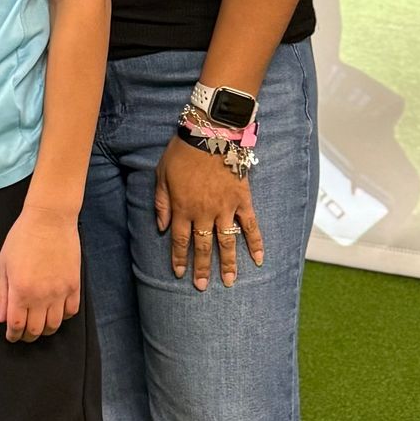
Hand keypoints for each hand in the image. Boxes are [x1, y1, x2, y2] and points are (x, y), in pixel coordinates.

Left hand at [0, 204, 81, 341]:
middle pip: (35, 330)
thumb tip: (1, 319)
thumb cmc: (21, 238)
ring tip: (39, 325)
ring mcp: (60, 291)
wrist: (49, 219)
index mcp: (20, 290)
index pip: (16, 325)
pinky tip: (55, 312)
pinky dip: (62, 317)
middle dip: (27, 336)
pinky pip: (71, 312)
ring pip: (54, 325)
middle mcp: (41, 295)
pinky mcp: (74, 285)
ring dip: (45, 330)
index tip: (11, 336)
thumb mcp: (3, 264)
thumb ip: (1, 293)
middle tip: (23, 333)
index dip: (12, 335)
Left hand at [154, 133, 262, 287]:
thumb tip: (160, 226)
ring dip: (228, 264)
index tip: (180, 274)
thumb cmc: (182, 152)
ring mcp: (225, 208)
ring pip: (226, 242)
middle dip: (202, 268)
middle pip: (203, 247)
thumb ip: (161, 202)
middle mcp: (203, 213)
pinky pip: (251, 226)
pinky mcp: (242, 201)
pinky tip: (258, 260)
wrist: (210, 133)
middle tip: (202, 287)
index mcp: (182, 208)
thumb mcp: (161, 175)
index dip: (180, 258)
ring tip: (229, 282)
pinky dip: (256, 243)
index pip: (180, 240)